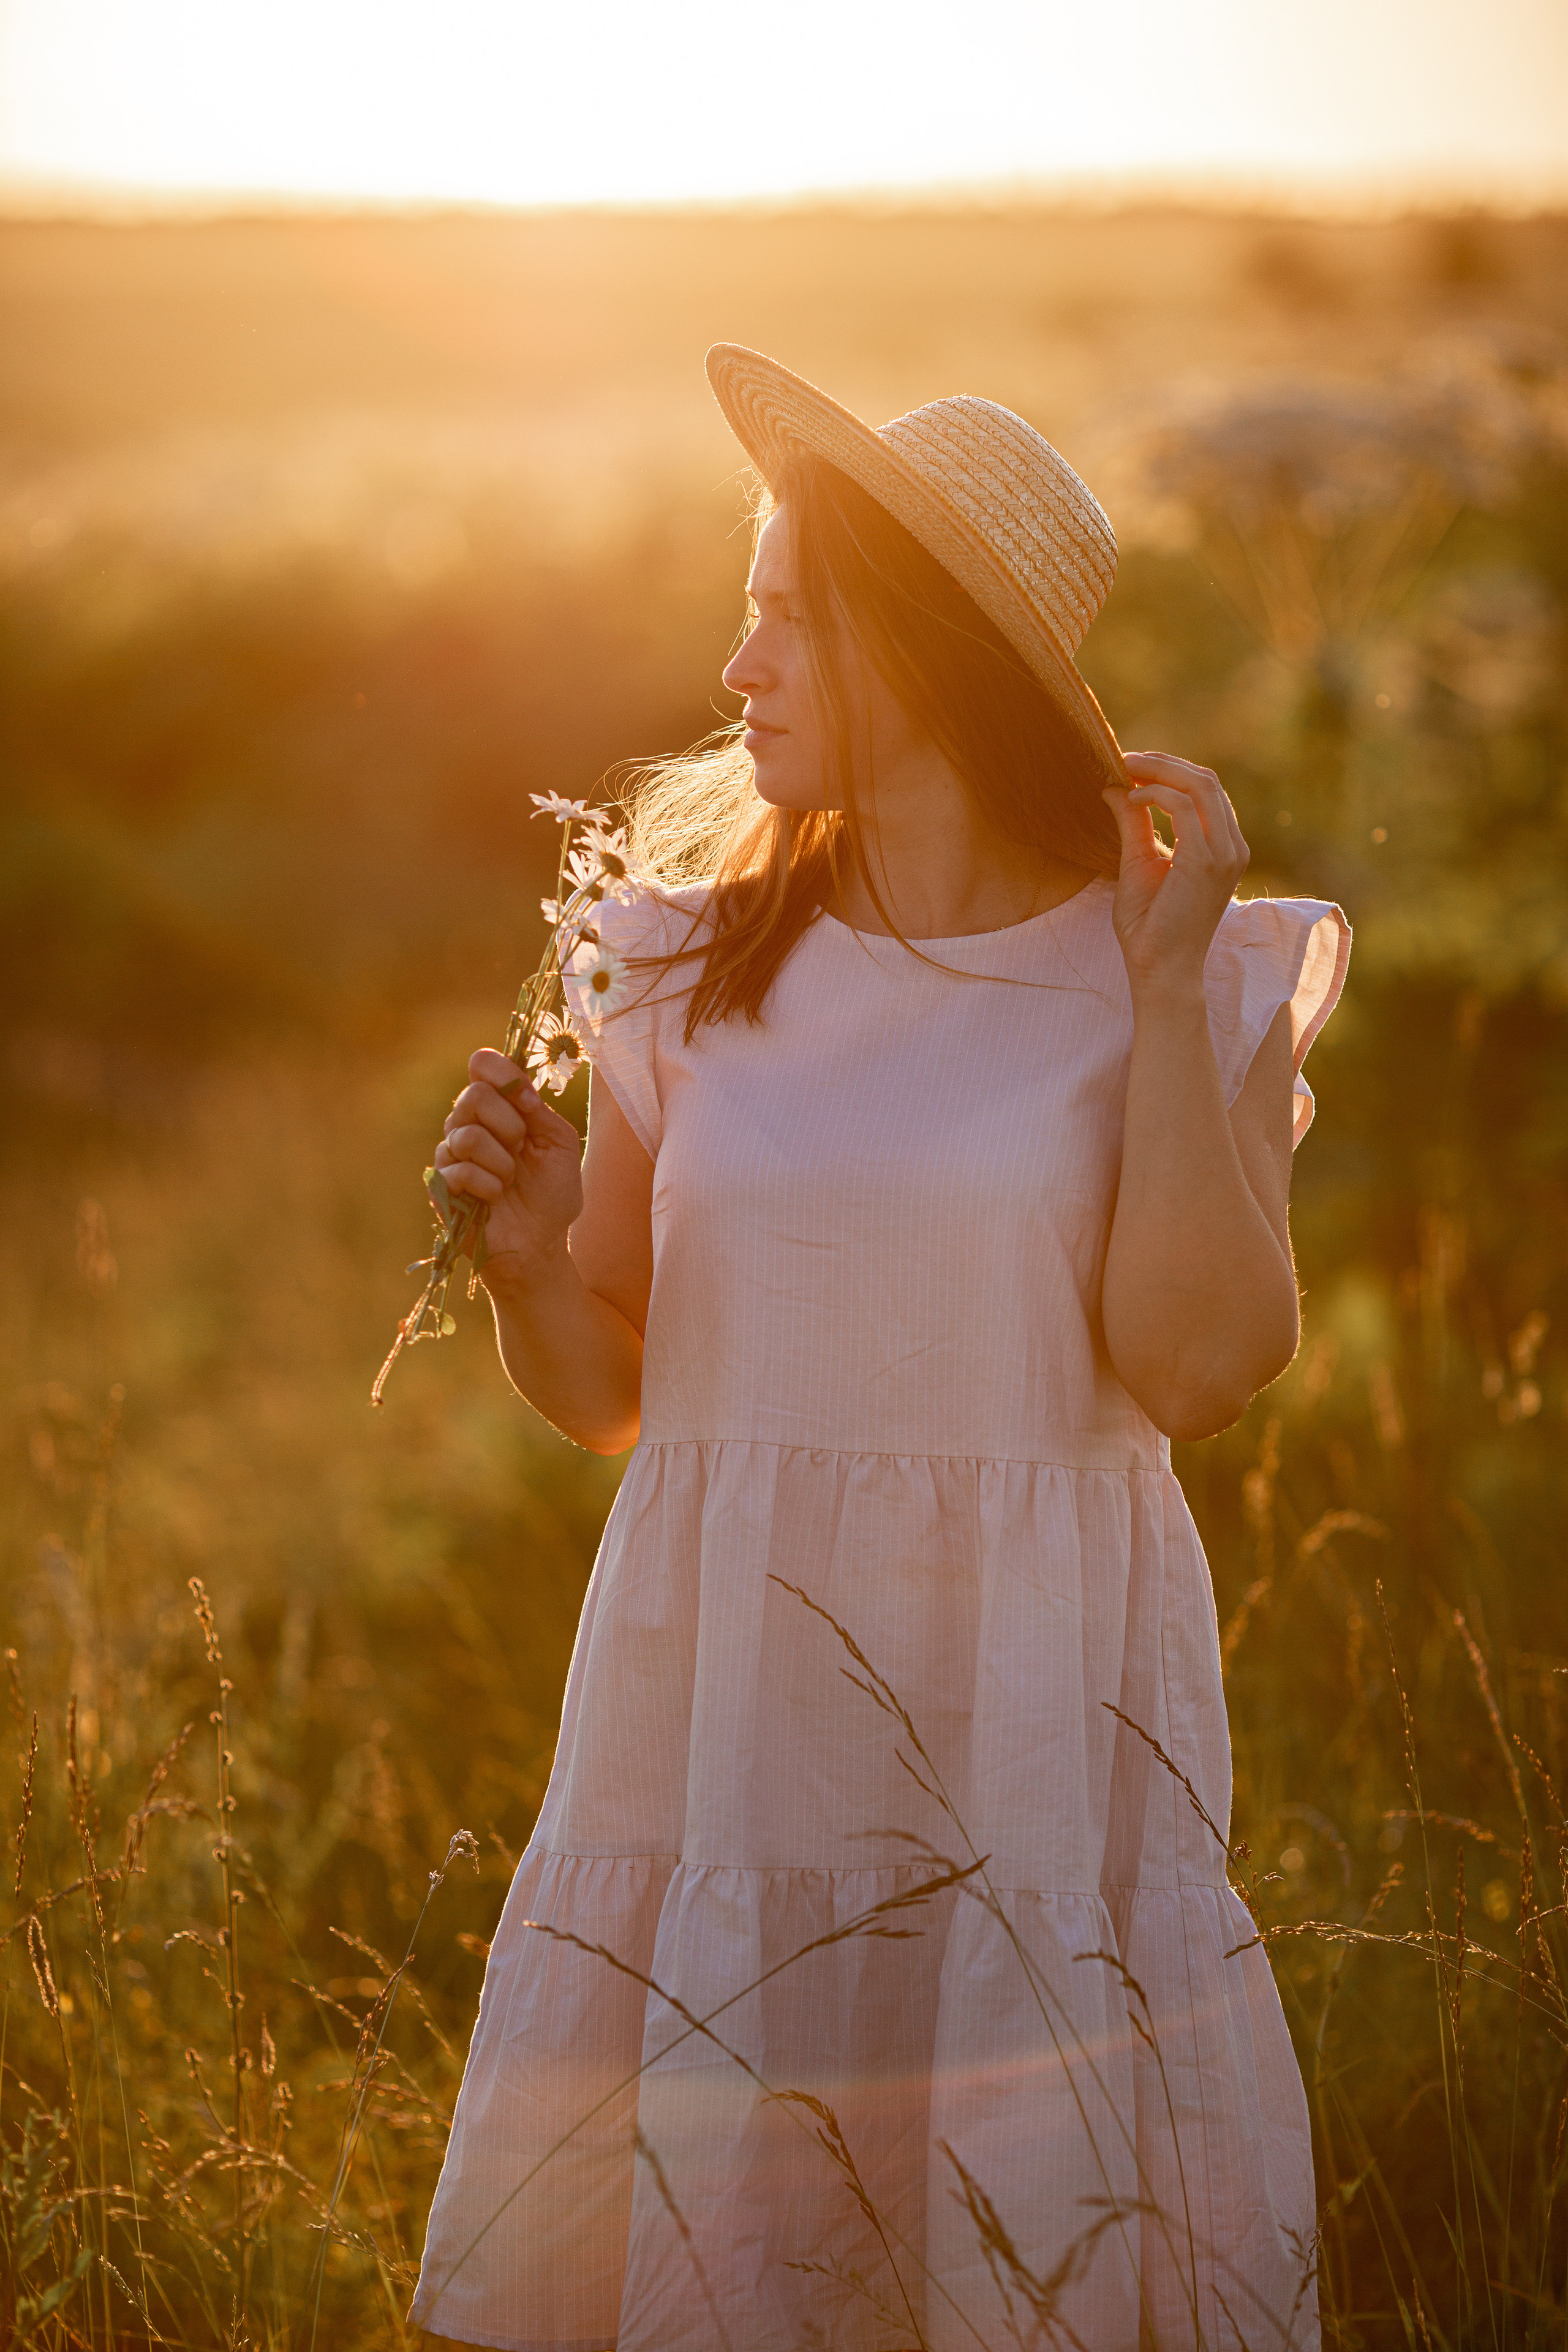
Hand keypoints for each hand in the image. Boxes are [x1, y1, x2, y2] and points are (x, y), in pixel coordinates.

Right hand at [433, 1048, 584, 1283]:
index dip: (502, 1073)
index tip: (528, 1102)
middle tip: (521, 1149)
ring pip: (466, 1134)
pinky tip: (494, 1199)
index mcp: (498, 1107)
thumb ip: (539, 1110)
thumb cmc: (551, 1193)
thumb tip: (518, 1087)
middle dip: (508, 1125)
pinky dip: (487, 1186)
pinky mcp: (440, 1184)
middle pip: (472, 1094)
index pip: (483, 1064)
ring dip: (501, 1162)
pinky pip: (459, 1170)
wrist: (540, 1243)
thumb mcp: (559, 1143)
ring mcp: (450, 1153)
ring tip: (510, 1181)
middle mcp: (468, 1123)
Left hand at [1102, 752, 1249, 996]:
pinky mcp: (1206, 862)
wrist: (1160, 971)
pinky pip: (1184, 808)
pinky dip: (1156, 795)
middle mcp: (1233, 847)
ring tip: (1126, 768)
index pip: (1206, 791)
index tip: (1133, 764)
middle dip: (1164, 762)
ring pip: (1200, 786)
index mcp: (1224, 847)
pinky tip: (1132, 798)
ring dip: (1160, 770)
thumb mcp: (1139, 864)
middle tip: (1126, 758)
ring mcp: (1225, 854)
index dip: (1170, 770)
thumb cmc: (1150, 928)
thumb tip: (1115, 788)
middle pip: (1206, 780)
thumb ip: (1134, 824)